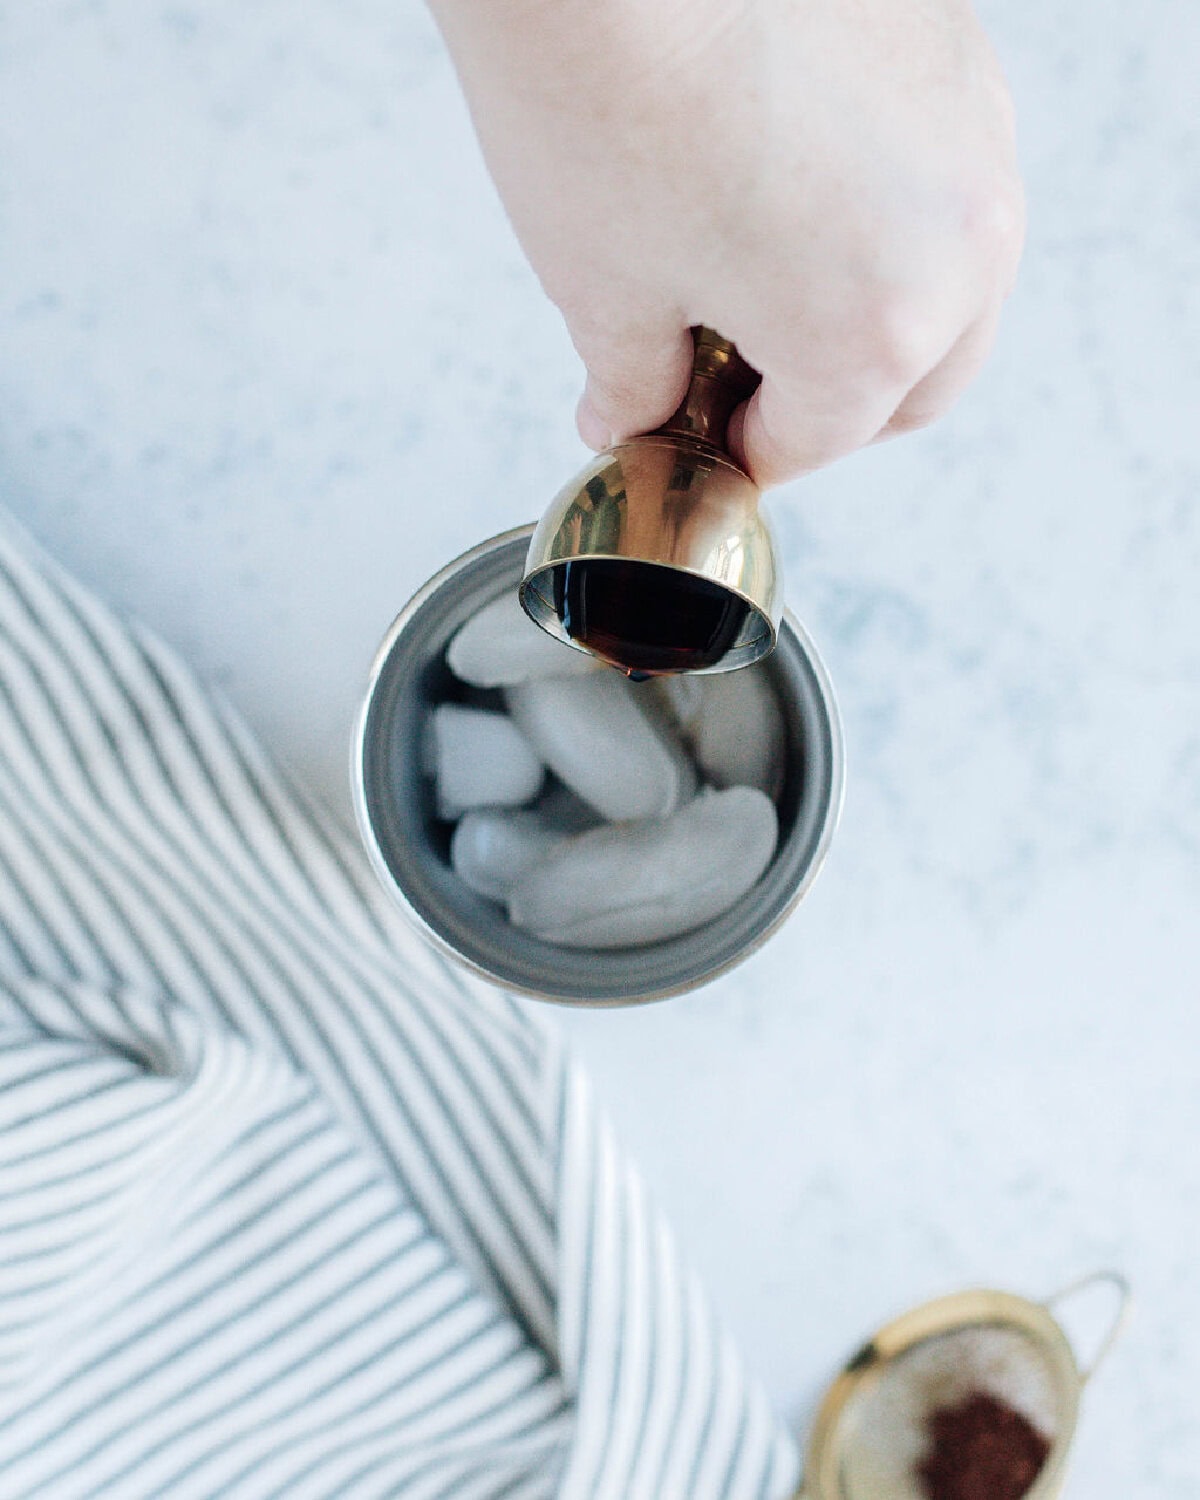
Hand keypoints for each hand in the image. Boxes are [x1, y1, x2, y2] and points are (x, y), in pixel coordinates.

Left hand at [429, 0, 1023, 487]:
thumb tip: (635, 413)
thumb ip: (638, 386)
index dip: (748, 452)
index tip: (710, 441)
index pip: (819, 440)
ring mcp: (972, 140)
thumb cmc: (599, 102)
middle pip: (914, 385)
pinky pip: (945, 188)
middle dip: (830, 405)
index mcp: (875, 330)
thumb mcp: (605, 296)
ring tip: (775, 295)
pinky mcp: (958, 59)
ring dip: (875, 318)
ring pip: (951, 291)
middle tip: (748, 393)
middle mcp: (957, 244)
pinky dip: (889, 224)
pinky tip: (806, 203)